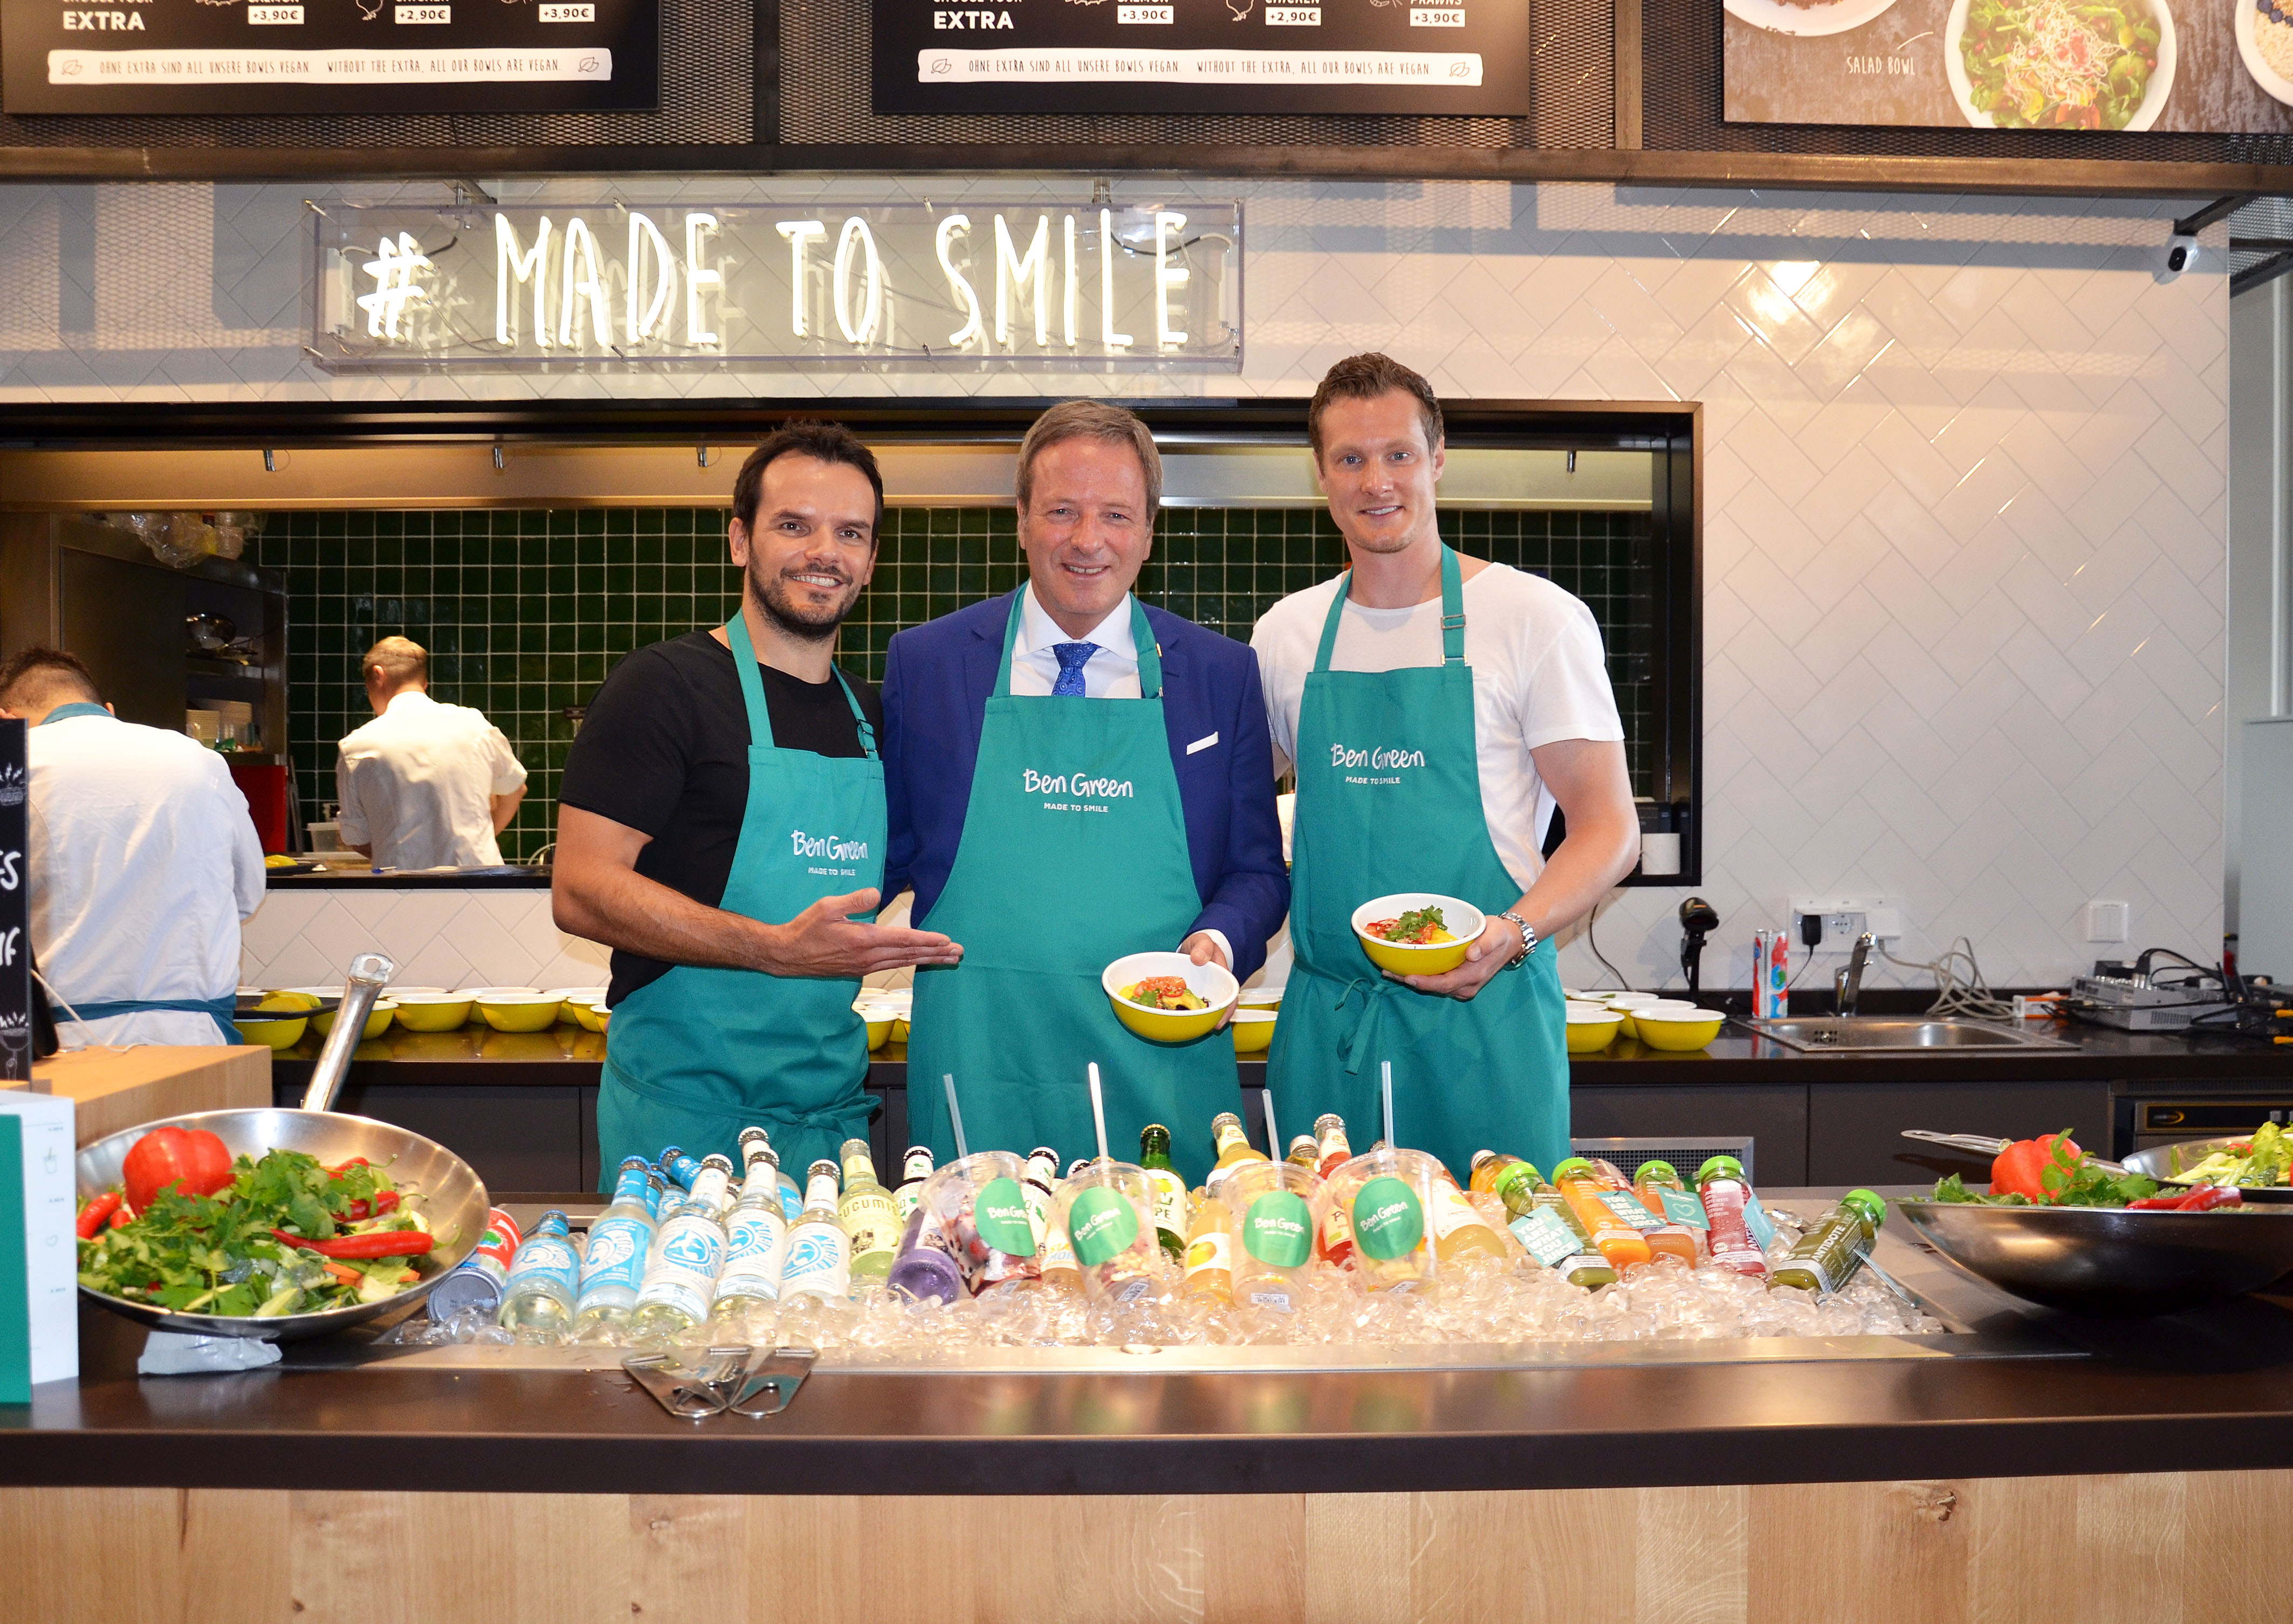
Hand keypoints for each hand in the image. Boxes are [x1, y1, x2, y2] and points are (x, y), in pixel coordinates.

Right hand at [760, 888, 963, 978]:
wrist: (787, 956)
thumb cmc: (806, 928)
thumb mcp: (827, 906)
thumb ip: (854, 900)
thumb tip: (877, 893)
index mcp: (864, 940)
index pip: (904, 940)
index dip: (928, 940)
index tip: (948, 940)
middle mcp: (868, 957)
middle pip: (910, 955)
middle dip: (937, 953)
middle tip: (959, 953)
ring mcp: (864, 966)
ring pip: (903, 963)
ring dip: (927, 960)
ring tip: (948, 959)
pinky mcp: (859, 970)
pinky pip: (891, 966)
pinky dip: (909, 963)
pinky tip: (918, 961)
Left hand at [1181, 931, 1235, 1028]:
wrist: (1194, 947)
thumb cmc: (1202, 945)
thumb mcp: (1204, 941)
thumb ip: (1203, 947)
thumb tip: (1198, 958)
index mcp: (1223, 978)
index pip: (1230, 999)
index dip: (1226, 1013)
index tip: (1218, 1023)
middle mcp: (1215, 989)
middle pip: (1217, 1009)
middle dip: (1210, 1021)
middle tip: (1200, 1032)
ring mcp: (1203, 994)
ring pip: (1203, 1010)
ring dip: (1197, 1019)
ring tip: (1186, 1029)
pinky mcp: (1191, 995)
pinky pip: (1189, 1006)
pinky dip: (1184, 1012)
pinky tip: (1175, 1017)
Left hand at [1389, 915, 1520, 1001]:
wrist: (1509, 941)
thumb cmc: (1500, 935)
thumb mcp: (1496, 934)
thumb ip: (1485, 944)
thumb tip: (1471, 954)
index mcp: (1474, 975)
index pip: (1445, 984)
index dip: (1426, 982)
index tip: (1408, 976)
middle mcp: (1466, 985)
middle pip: (1434, 988)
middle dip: (1410, 981)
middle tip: (1388, 971)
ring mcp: (1461, 985)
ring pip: (1433, 986)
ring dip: (1411, 979)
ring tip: (1390, 970)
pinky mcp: (1457, 980)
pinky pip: (1436, 981)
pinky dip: (1420, 975)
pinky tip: (1404, 968)